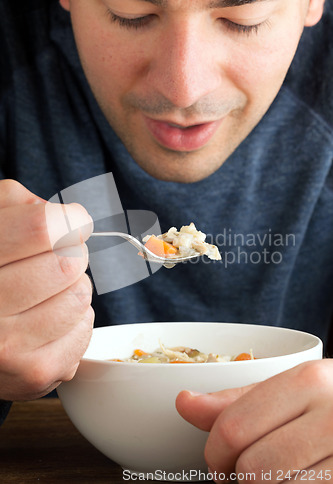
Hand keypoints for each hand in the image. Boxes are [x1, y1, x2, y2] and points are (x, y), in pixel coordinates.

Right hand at [0, 180, 94, 400]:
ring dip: (73, 288)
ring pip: (80, 295)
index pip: (42, 228)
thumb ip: (20, 206)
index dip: (68, 219)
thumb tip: (70, 217)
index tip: (72, 221)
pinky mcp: (36, 373)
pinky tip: (47, 321)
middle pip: (68, 263)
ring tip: (46, 293)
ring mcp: (8, 346)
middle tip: (54, 260)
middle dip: (71, 254)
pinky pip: (85, 328)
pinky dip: (75, 320)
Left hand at [176, 360, 332, 482]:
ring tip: (269, 476)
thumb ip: (235, 401)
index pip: (235, 427)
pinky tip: (294, 481)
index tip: (216, 462)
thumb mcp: (286, 390)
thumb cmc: (327, 401)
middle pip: (254, 468)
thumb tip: (184, 402)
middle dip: (236, 478)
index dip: (214, 454)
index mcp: (308, 381)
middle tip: (240, 475)